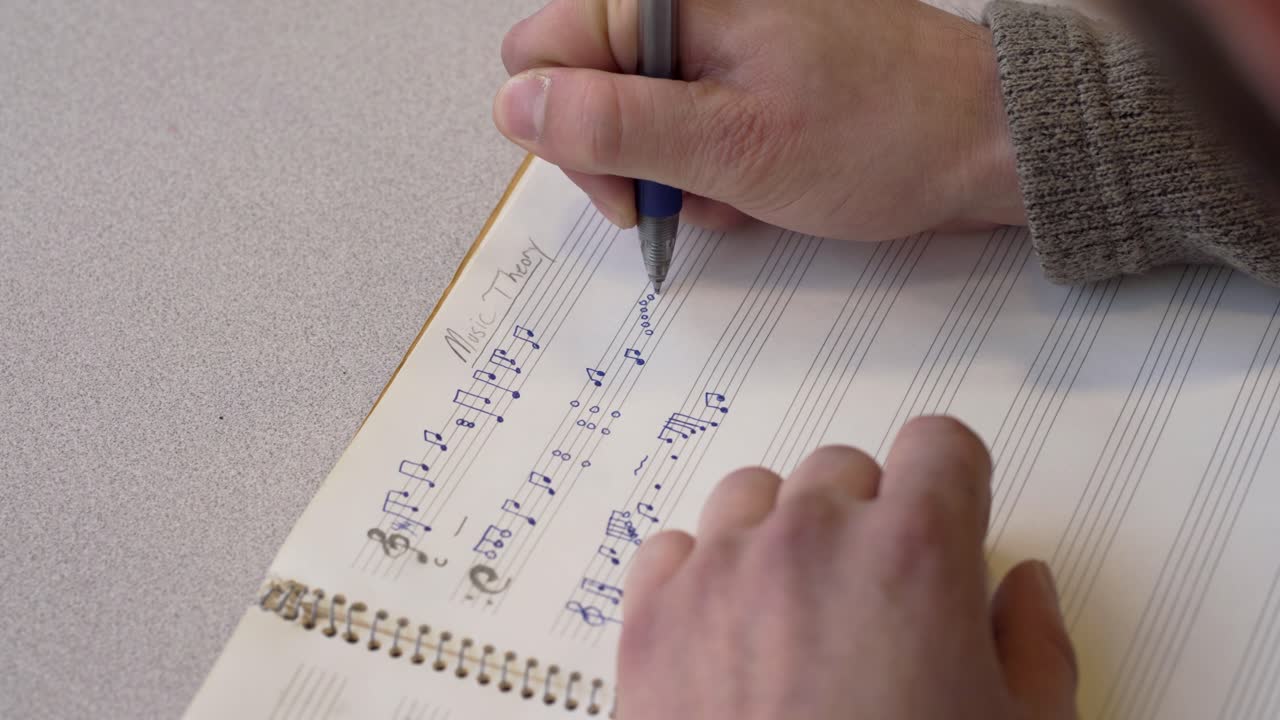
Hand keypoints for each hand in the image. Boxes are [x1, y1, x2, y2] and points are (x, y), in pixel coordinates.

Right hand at [494, 0, 1024, 240]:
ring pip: (634, 119)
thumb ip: (614, 125)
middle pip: (583, 88)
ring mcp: (717, 41)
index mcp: (677, 0)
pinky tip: (755, 184)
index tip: (626, 179)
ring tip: (736, 190)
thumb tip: (517, 106)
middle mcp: (689, 8)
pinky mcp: (742, 72)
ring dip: (672, 174)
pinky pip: (685, 127)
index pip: (544, 52)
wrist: (982, 140)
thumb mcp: (732, 145)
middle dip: (622, 160)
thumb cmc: (881, 134)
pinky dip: (708, 169)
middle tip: (681, 195)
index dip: (569, 129)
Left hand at [618, 417, 1076, 718]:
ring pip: (754, 496)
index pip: (940, 444)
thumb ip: (1036, 645)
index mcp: (914, 555)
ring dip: (781, 535)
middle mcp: (810, 541)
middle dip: (869, 519)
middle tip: (879, 598)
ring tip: (799, 615)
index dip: (954, 482)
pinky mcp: (649, 620)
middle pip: (844, 470)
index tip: (952, 515)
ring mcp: (719, 574)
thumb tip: (1024, 585)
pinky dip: (701, 576)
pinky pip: (675, 549)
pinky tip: (728, 635)